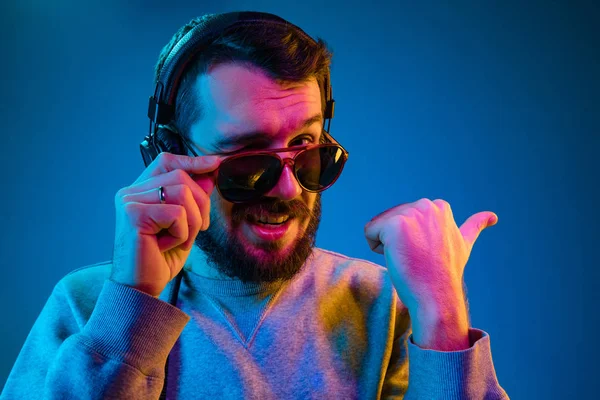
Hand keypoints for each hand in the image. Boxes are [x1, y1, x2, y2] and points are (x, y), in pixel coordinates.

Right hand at [110, 152, 220, 297]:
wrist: (141, 289)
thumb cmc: (160, 259)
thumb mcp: (184, 225)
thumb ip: (193, 200)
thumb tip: (209, 174)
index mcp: (140, 192)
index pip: (165, 162)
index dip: (191, 160)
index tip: (214, 164)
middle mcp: (130, 193)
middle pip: (181, 177)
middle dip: (201, 204)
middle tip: (199, 229)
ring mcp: (129, 202)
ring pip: (182, 192)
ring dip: (192, 221)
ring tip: (179, 240)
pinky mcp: (133, 215)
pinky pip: (177, 213)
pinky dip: (181, 233)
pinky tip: (166, 246)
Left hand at [364, 198, 497, 349]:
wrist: (437, 295)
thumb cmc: (446, 274)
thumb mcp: (464, 244)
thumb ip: (474, 226)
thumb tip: (493, 216)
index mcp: (439, 207)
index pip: (404, 216)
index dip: (410, 238)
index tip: (426, 251)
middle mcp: (426, 205)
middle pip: (389, 219)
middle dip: (397, 240)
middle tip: (416, 257)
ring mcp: (411, 213)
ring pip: (378, 226)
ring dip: (386, 245)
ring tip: (409, 258)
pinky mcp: (394, 224)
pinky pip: (368, 232)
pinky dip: (375, 248)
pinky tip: (397, 258)